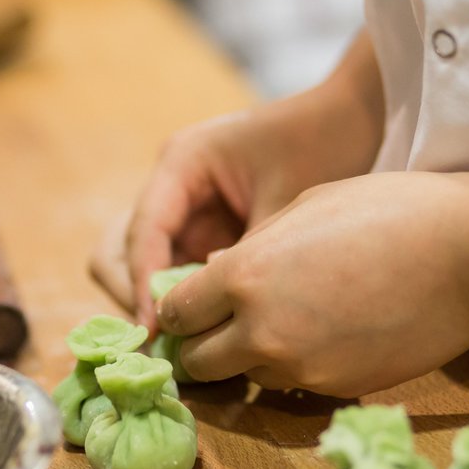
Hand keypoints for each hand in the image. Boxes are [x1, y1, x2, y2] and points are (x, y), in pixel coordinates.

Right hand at [89, 32, 383, 330]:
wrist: (350, 122)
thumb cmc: (318, 145)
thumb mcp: (285, 201)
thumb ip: (250, 255)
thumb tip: (219, 311)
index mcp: (181, 163)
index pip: (142, 232)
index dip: (142, 284)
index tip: (156, 330)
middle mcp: (171, 188)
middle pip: (118, 252)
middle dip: (134, 297)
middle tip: (161, 344)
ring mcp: (184, 213)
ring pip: (140, 269)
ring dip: (156, 305)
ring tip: (185, 345)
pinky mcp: (203, 234)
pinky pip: (177, 275)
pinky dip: (184, 304)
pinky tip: (211, 333)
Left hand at [157, 171, 468, 396]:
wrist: (467, 255)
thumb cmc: (386, 211)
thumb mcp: (302, 210)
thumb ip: (249, 253)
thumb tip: (216, 277)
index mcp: (241, 276)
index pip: (175, 314)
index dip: (180, 311)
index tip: (191, 308)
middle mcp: (260, 331)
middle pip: (198, 363)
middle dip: (203, 346)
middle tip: (222, 330)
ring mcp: (299, 369)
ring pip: (246, 378)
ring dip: (251, 360)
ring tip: (287, 326)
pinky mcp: (336, 390)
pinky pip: (294, 386)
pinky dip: (297, 368)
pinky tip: (329, 335)